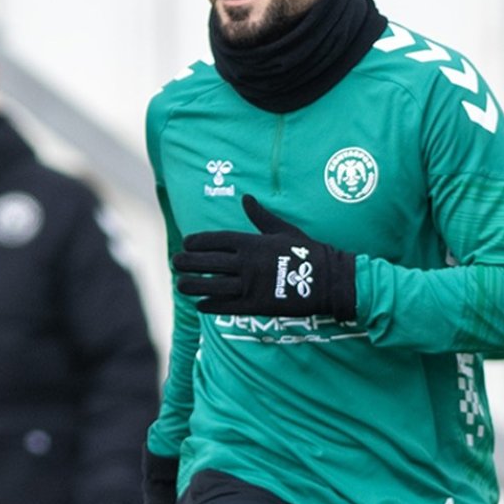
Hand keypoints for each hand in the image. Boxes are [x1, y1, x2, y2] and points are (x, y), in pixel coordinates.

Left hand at [174, 194, 356, 319]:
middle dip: (188, 263)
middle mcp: (246, 263)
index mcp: (252, 242)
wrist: (328, 280)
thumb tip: (246, 198)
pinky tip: (200, 305)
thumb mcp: (283, 229)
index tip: (186, 243)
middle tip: (175, 263)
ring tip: (181, 285)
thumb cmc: (307, 251)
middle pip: (208, 263)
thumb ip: (260, 216)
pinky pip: (226, 306)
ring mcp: (250, 285)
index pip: (216, 240)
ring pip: (212, 286)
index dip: (197, 242)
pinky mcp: (256, 305)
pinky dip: (210, 305)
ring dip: (193, 286)